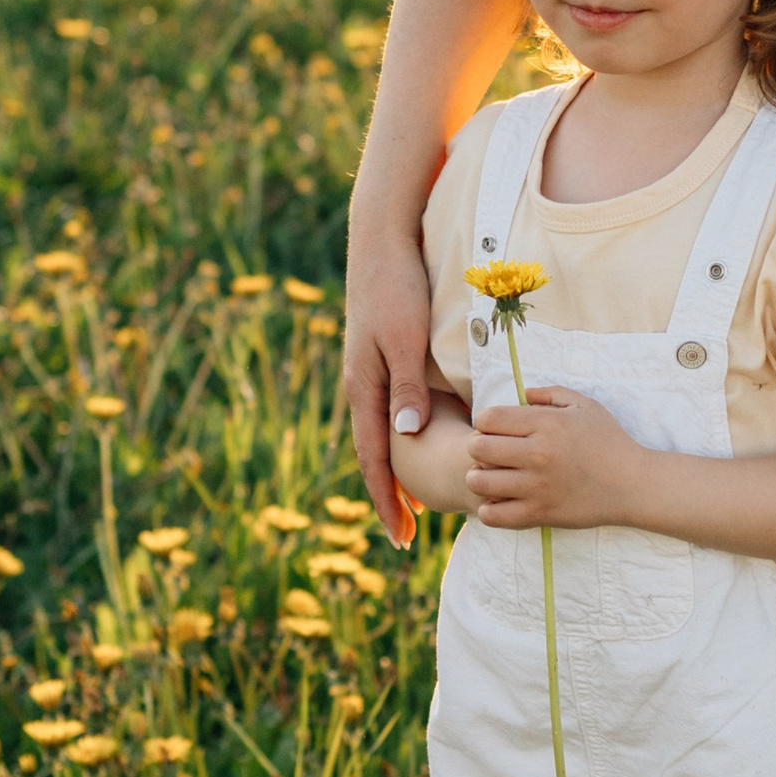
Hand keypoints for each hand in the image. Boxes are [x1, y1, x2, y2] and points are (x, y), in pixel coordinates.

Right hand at [342, 218, 435, 546]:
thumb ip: (407, 387)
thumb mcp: (406, 339)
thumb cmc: (397, 288)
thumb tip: (406, 437)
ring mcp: (367, 373)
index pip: (374, 458)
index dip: (386, 498)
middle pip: (373, 454)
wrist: (380, 242)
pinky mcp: (378, 358)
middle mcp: (361, 386)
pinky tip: (414, 444)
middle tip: (404, 533)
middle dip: (388, 495)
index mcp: (364, 387)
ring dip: (393, 471)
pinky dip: (398, 441)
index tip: (399, 534)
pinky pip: (386, 413)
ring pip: (379, 435)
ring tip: (411, 502)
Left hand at [465, 387, 646, 529]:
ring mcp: (537, 486)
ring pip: (479, 482)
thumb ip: (551, 394)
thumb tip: (522, 393)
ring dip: (479, 478)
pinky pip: (494, 515)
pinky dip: (489, 509)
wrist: (633, 485)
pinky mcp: (540, 514)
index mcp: (547, 424)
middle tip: (490, 453)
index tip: (494, 429)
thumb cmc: (610, 442)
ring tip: (491, 477)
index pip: (489, 418)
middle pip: (478, 447)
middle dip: (477, 447)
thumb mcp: (585, 406)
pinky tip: (499, 501)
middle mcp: (538, 454)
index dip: (485, 422)